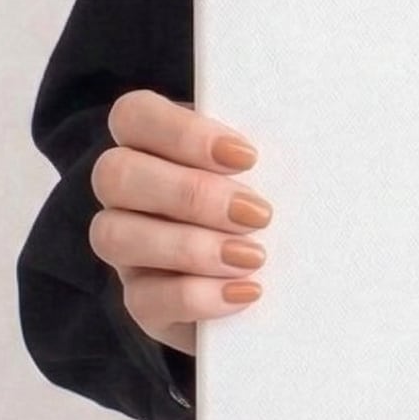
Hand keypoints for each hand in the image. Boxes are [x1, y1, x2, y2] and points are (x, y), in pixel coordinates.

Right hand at [89, 90, 270, 357]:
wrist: (281, 289)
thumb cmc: (271, 209)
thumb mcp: (271, 176)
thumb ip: (265, 157)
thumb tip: (304, 143)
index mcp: (152, 146)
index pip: (134, 116)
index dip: (182, 133)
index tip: (247, 156)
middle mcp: (127, 195)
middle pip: (115, 175)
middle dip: (190, 193)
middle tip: (258, 213)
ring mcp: (126, 251)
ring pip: (114, 236)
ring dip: (190, 246)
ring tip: (253, 257)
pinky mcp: (140, 303)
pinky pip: (143, 300)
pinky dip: (198, 296)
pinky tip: (245, 291)